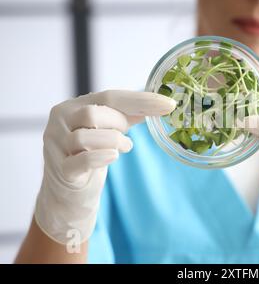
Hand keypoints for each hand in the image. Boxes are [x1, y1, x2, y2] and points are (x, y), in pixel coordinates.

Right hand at [35, 90, 175, 244]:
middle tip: (125, 136)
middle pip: (94, 113)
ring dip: (114, 142)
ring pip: (86, 136)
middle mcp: (60, 122)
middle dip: (118, 124)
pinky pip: (82, 160)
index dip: (142, 101)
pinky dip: (101, 157)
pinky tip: (113, 157)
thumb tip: (161, 105)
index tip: (169, 104)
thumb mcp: (109, 131)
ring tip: (121, 148)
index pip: (110, 97)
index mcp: (72, 106)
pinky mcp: (61, 171)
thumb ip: (128, 116)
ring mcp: (56, 146)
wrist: (69, 195)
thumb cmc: (90, 156)